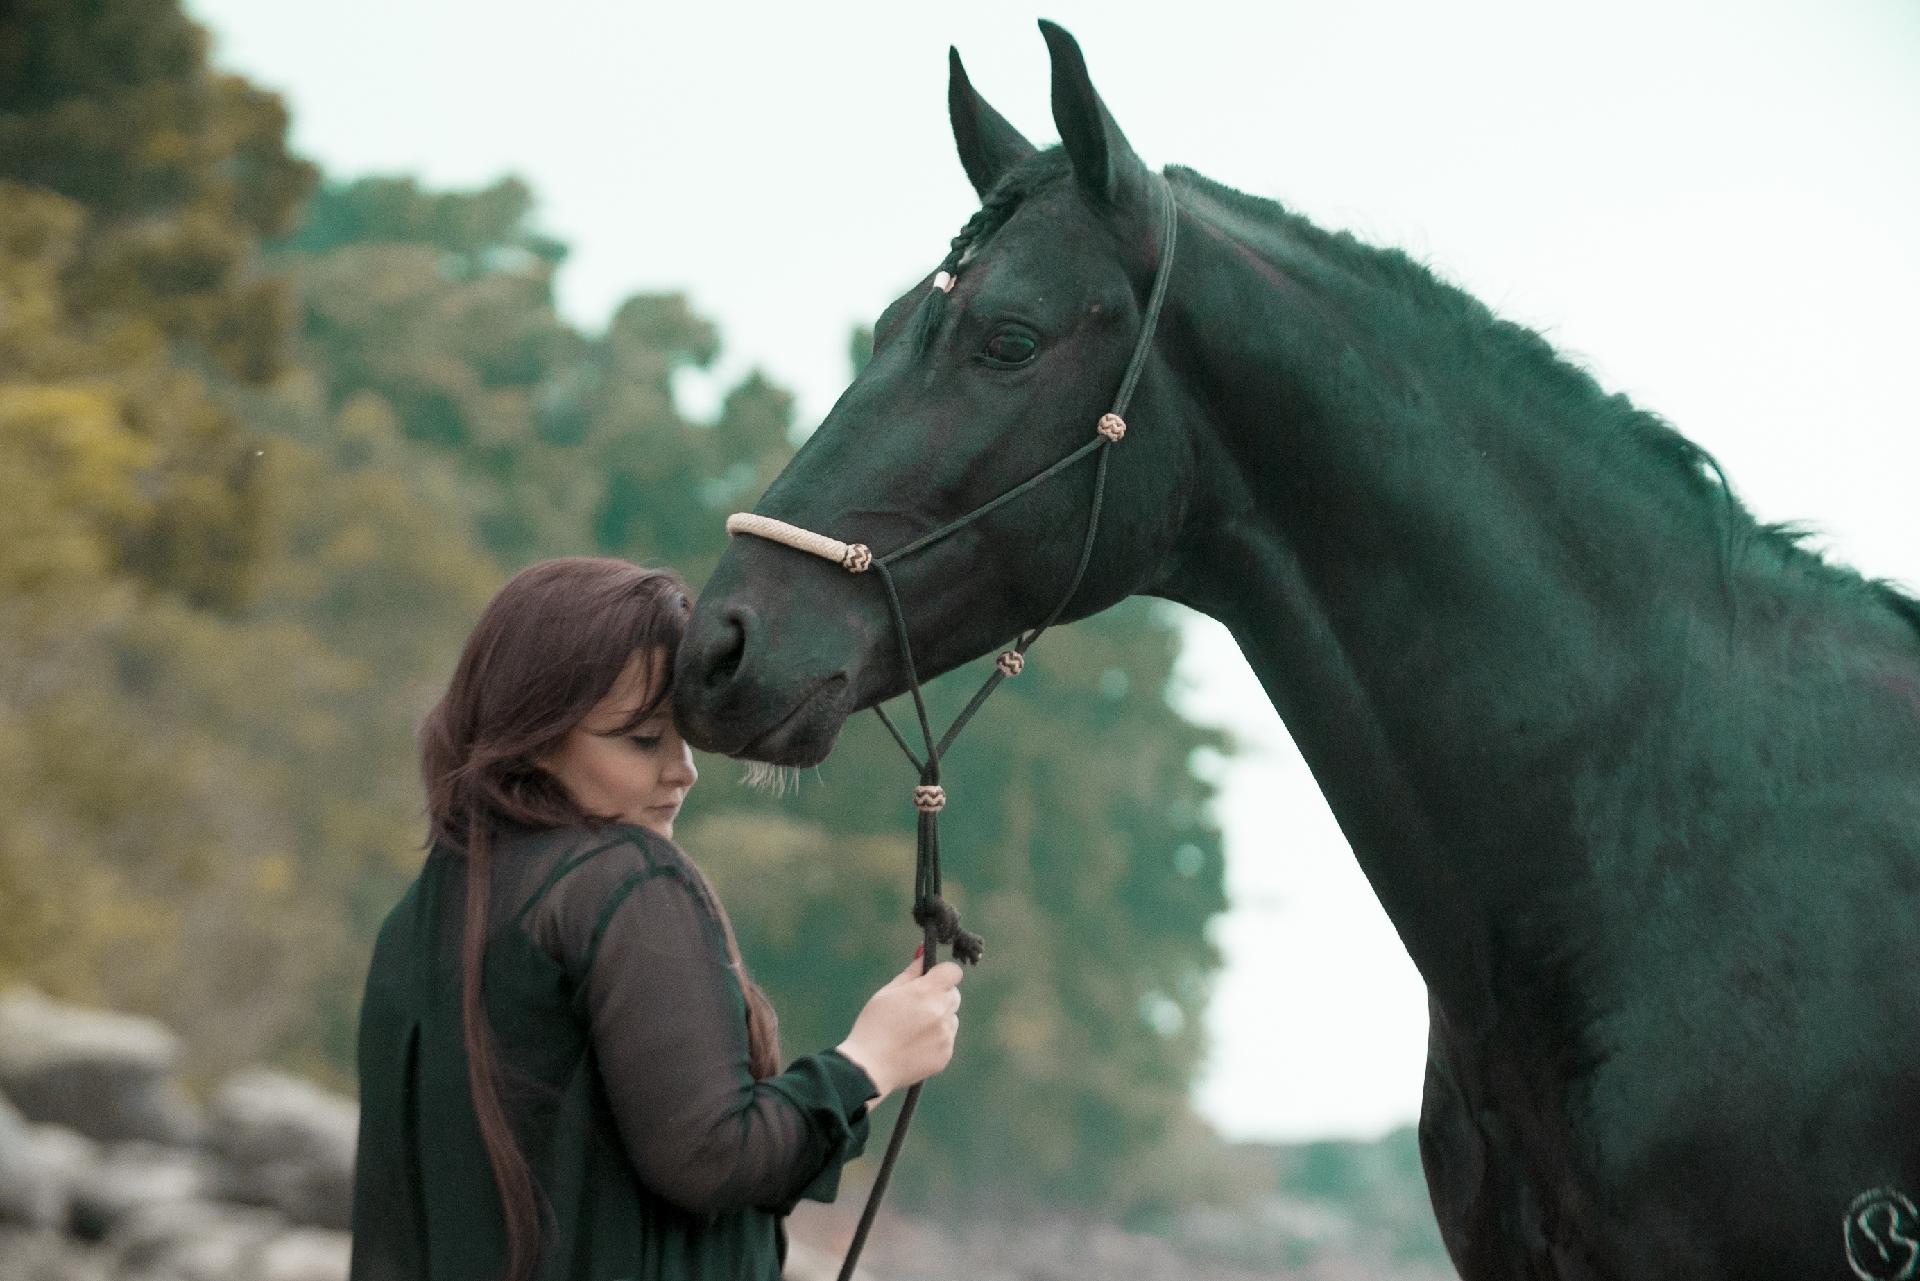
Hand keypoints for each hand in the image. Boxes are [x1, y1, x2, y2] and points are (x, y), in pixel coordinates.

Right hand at [835, 950, 963, 1103]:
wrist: (869, 1067)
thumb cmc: (873, 1025)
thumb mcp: (887, 992)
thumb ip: (911, 973)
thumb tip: (923, 954)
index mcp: (926, 992)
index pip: (953, 972)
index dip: (943, 974)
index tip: (931, 980)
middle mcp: (941, 1012)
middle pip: (954, 994)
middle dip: (940, 995)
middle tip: (917, 1006)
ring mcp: (946, 1035)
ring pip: (951, 1018)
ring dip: (939, 1018)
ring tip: (912, 1030)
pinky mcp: (946, 1054)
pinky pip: (947, 1039)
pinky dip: (936, 1039)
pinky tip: (914, 1045)